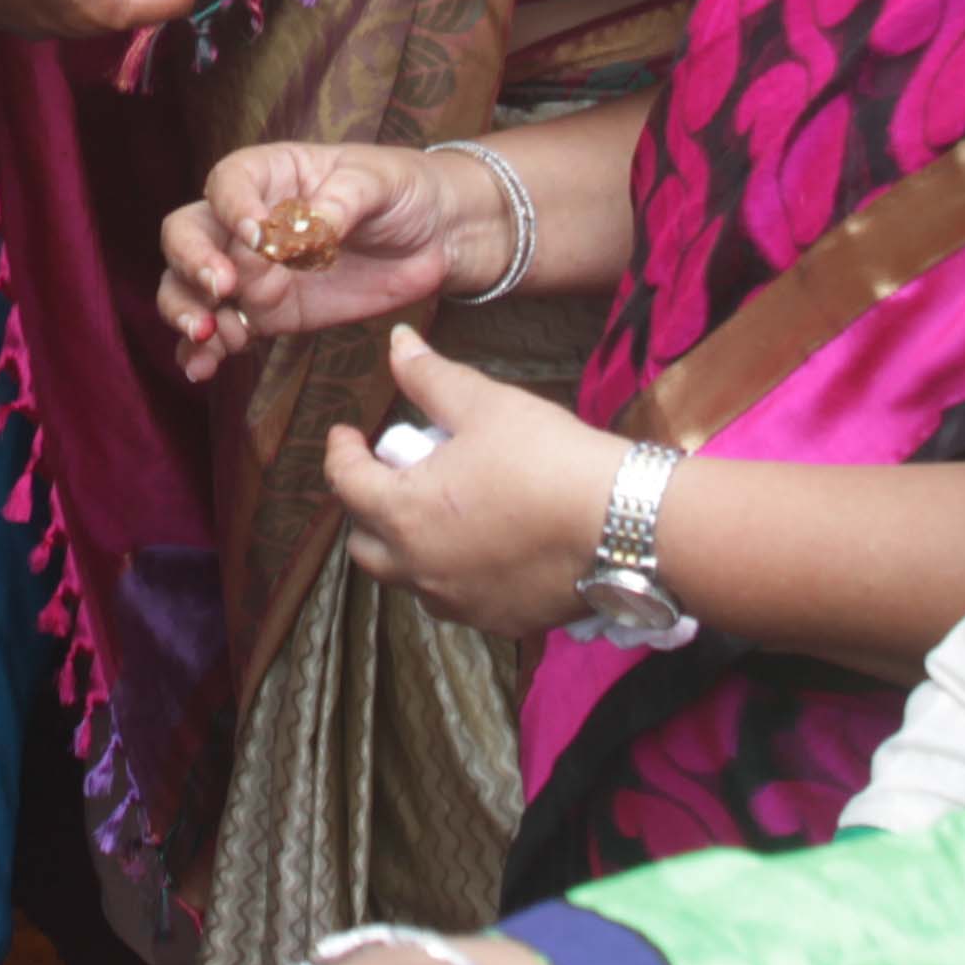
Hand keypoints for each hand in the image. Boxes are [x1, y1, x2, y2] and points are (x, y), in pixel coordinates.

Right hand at [158, 142, 473, 378]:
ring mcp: (253, 272)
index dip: (231, 209)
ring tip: (207, 331)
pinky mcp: (268, 315)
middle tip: (221, 286)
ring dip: (185, 309)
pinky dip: (204, 352)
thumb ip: (338, 205)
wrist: (437, 237)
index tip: (256, 235)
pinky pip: (224, 333)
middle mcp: (247, 223)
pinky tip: (201, 367)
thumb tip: (306, 233)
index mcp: (270, 175)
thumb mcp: (377, 183)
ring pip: (190, 287)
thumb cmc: (402, 190)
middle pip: (188, 234)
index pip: (228, 184)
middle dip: (193, 261)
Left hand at [324, 328, 626, 639]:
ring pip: (409, 577)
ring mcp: (458, 602)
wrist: (623, 523)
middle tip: (393, 474)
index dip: (341, 452)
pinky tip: (482, 544)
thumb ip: (430, 377)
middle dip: (367, 508)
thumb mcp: (485, 405)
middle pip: (364, 544)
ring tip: (440, 509)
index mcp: (404, 514)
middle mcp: (419, 569)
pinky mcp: (498, 621)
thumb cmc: (547, 458)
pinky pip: (456, 597)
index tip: (346, 434)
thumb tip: (397, 344)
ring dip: (409, 544)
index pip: (346, 484)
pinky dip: (453, 570)